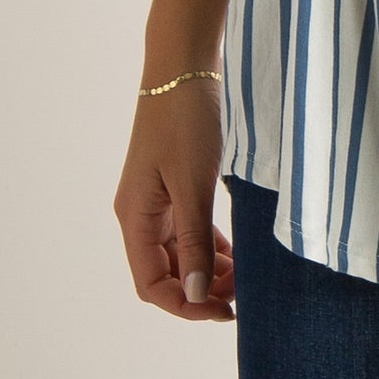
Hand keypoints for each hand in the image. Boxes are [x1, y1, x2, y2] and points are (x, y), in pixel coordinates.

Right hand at [114, 73, 235, 320]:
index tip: (225, 312)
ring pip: (179, 253)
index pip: (153, 285)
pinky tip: (236, 254)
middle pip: (165, 273)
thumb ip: (196, 241)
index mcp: (134, 218)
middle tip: (242, 295)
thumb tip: (197, 295)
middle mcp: (140, 214)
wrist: (184, 66)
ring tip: (244, 278)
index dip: (186, 305)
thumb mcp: (193, 183)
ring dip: (208, 270)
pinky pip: (188, 230)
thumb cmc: (185, 119)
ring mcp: (156, 200)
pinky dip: (210, 245)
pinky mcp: (173, 185)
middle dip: (201, 290)